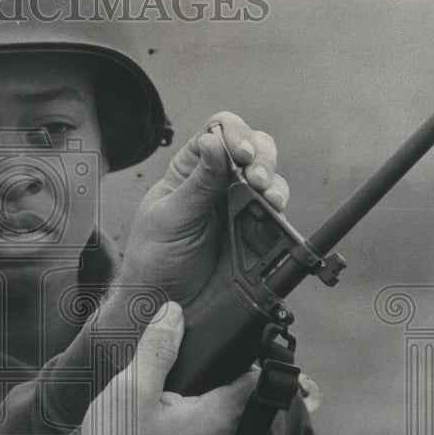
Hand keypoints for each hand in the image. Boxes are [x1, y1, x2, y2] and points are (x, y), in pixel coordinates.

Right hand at [59, 302, 257, 434]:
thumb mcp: (132, 391)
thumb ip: (157, 351)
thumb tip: (174, 315)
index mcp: (216, 419)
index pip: (251, 379)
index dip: (245, 355)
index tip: (236, 343)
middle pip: (229, 405)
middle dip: (209, 385)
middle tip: (180, 370)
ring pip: (211, 434)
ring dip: (193, 417)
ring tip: (160, 405)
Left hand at [118, 112, 288, 306]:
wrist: (163, 304)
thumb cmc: (154, 257)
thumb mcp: (171, 216)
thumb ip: (198, 182)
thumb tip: (215, 141)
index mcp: (190, 170)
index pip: (218, 131)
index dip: (234, 133)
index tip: (240, 153)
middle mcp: (218, 182)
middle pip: (252, 147)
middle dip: (261, 155)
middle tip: (255, 177)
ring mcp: (240, 206)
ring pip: (269, 176)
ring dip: (273, 180)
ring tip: (266, 197)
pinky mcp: (257, 232)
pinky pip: (276, 212)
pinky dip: (279, 206)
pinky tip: (273, 211)